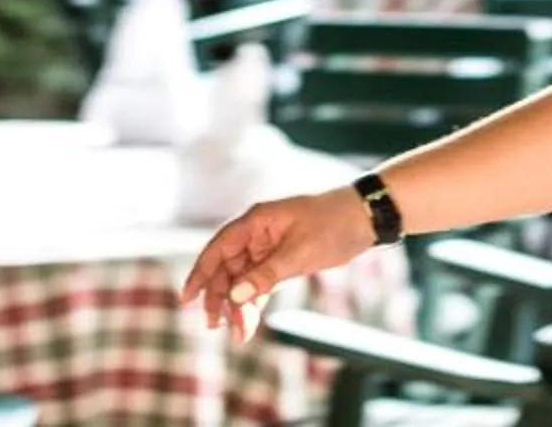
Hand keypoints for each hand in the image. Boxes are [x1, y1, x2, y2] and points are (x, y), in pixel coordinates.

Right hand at [179, 185, 375, 338]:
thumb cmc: (331, 224)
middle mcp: (258, 233)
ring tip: (237, 333)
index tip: (187, 299)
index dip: (200, 273)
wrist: (364, 217)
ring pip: (243, 279)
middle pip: (227, 267)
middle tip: (216, 325)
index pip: (218, 248)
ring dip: (238, 305)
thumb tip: (233, 295)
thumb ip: (265, 275)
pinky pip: (260, 283)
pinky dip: (254, 302)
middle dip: (220, 297)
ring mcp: (269, 247)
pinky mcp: (282, 260)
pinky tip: (249, 322)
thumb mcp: (298, 253)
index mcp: (256, 221)